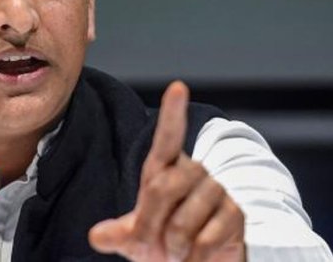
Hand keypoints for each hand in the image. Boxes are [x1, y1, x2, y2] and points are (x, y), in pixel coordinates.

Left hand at [88, 82, 244, 261]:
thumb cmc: (163, 244)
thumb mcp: (133, 239)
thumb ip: (116, 234)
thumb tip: (96, 235)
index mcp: (164, 170)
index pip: (168, 138)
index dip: (173, 113)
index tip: (178, 87)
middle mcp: (192, 173)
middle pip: (164, 186)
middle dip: (151, 222)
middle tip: (153, 245)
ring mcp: (216, 191)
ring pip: (185, 217)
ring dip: (174, 243)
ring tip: (177, 251)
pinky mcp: (236, 214)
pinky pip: (207, 237)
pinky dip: (195, 256)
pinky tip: (196, 257)